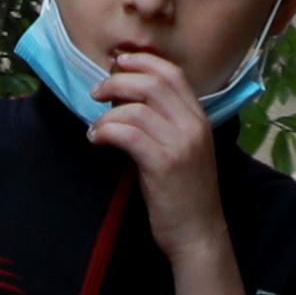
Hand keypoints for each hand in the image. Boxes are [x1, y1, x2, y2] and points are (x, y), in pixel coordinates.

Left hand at [84, 42, 224, 249]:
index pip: (173, 74)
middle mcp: (193, 125)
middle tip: (96, 92)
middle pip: (152, 83)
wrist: (198, 233)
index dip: (142, 61)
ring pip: (136, 109)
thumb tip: (124, 98)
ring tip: (96, 128)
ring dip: (106, 114)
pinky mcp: (163, 164)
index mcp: (199, 118)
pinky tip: (96, 140)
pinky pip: (128, 134)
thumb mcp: (180, 149)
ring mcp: (180, 144)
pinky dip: (106, 131)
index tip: (118, 63)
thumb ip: (163, 122)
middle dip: (117, 81)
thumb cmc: (183, 193)